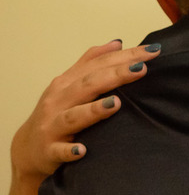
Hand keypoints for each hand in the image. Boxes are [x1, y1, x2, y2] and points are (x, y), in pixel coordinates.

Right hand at [11, 40, 159, 178]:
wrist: (29, 149)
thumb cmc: (56, 113)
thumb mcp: (70, 85)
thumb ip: (91, 64)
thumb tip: (117, 43)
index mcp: (67, 83)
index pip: (98, 65)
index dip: (125, 56)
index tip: (152, 51)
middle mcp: (59, 100)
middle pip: (88, 85)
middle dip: (115, 76)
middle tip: (141, 68)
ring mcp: (53, 125)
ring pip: (73, 116)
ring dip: (93, 110)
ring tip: (116, 104)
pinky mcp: (50, 150)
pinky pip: (60, 151)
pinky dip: (70, 150)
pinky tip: (83, 150)